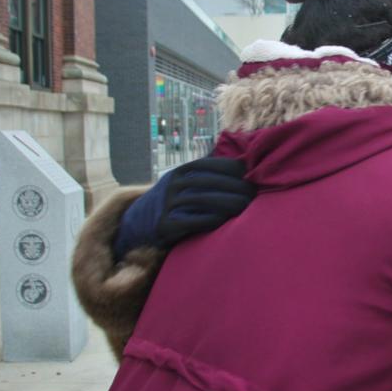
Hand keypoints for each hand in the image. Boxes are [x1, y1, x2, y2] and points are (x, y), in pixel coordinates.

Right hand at [113, 157, 255, 259]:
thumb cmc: (173, 204)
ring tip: (245, 207)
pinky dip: (211, 220)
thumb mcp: (184, 184)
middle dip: (236, 187)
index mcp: (181, 171)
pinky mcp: (164, 224)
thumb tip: (245, 167)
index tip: (252, 175)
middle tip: (254, 195)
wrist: (137, 225)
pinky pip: (192, 221)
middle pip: (210, 182)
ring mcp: (167, 204)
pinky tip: (226, 222)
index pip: (211, 164)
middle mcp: (173, 184)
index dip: (234, 169)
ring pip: (203, 200)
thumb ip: (208, 176)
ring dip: (228, 203)